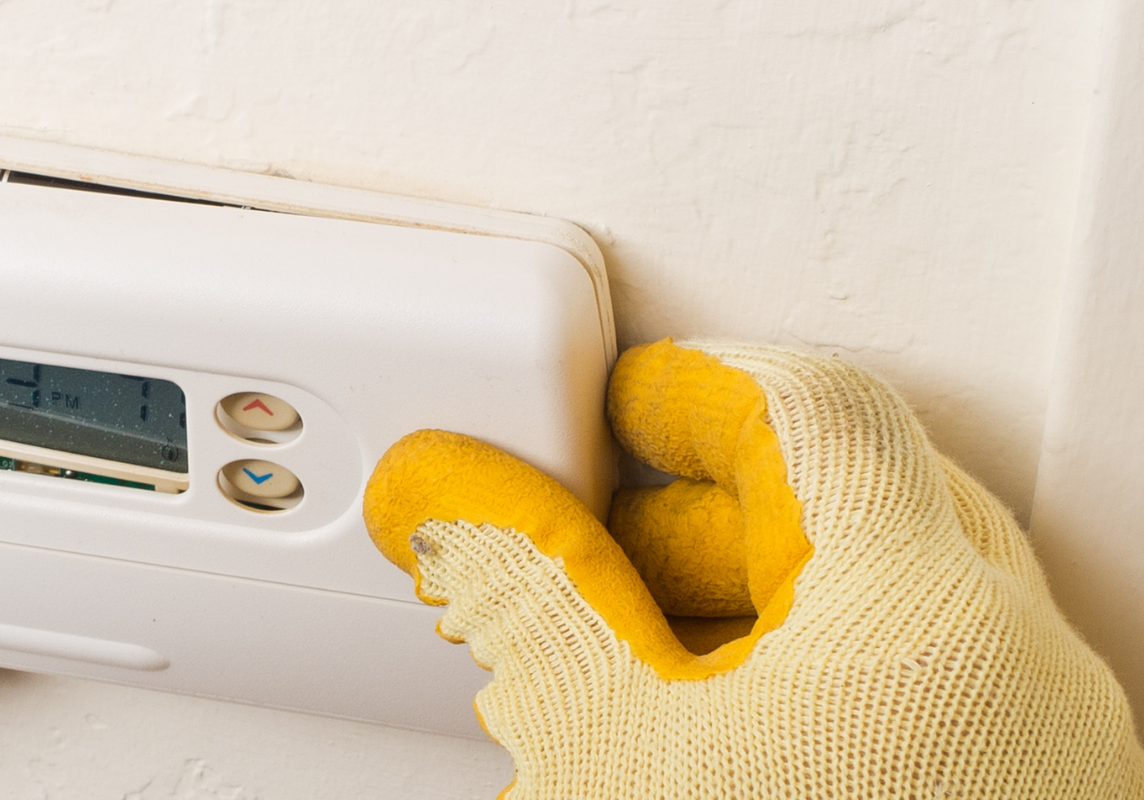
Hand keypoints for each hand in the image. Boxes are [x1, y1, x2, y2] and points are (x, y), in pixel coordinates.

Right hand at [365, 340, 1143, 796]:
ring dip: (748, 599)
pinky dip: (809, 680)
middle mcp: (1018, 667)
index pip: (809, 407)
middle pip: (857, 497)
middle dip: (699, 508)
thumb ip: (524, 598)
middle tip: (585, 543)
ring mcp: (1042, 753)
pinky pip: (921, 691)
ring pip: (891, 599)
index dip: (686, 389)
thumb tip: (455, 500)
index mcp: (928, 614)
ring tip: (629, 663)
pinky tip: (716, 751)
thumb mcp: (607, 753)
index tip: (605, 411)